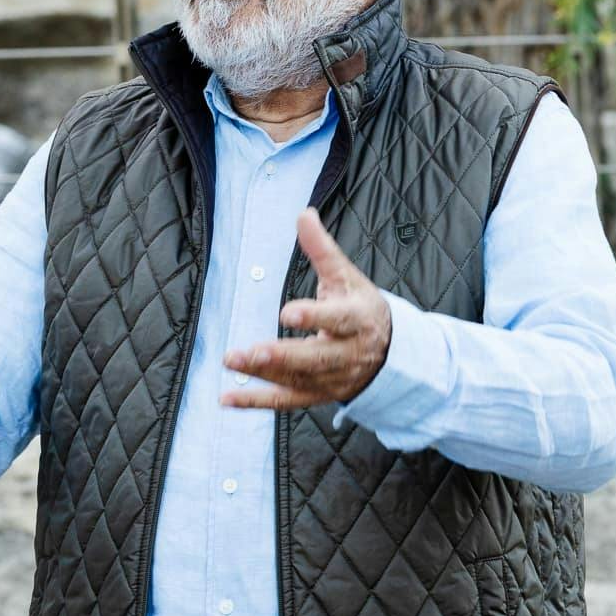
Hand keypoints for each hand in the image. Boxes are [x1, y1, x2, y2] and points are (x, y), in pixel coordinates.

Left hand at [221, 209, 391, 409]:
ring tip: (232, 359)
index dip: (314, 316)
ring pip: (297, 379)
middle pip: (315, 357)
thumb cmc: (360, 306)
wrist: (389, 354)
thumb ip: (322, 249)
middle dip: (282, 355)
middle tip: (250, 351)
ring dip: (263, 373)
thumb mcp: (346, 276)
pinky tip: (227, 398)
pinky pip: (285, 401)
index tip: (287, 312)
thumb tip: (303, 214)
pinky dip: (255, 402)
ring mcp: (332, 378)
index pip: (338, 319)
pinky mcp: (316, 395)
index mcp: (359, 319)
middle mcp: (348, 353)